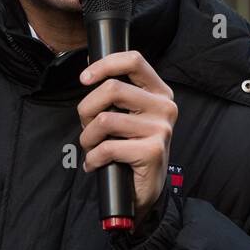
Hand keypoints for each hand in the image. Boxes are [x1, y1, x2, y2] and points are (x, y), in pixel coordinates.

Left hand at [77, 51, 178, 224]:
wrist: (144, 189)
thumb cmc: (131, 149)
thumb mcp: (127, 116)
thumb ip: (115, 94)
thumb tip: (89, 69)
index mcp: (159, 92)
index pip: (134, 61)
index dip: (104, 65)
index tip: (84, 78)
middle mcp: (165, 107)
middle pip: (112, 88)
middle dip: (87, 109)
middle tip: (86, 126)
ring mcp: (161, 129)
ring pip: (104, 120)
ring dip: (87, 138)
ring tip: (92, 148)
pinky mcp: (152, 151)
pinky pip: (107, 147)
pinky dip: (93, 158)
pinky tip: (95, 164)